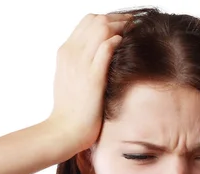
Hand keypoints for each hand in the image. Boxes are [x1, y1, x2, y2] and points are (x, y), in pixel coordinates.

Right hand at [48, 13, 132, 152]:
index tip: (122, 24)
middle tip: (133, 23)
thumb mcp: (70, 78)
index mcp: (65, 52)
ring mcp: (81, 64)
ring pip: (102, 28)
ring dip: (121, 26)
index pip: (87, 21)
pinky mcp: (92, 77)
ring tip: (134, 30)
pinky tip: (126, 44)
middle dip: (118, 18)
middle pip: (96, 20)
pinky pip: (106, 48)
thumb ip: (79, 63)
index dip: (107, 18)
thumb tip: (96, 54)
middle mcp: (71, 53)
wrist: (65, 130)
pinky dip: (117, 41)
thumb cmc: (70, 110)